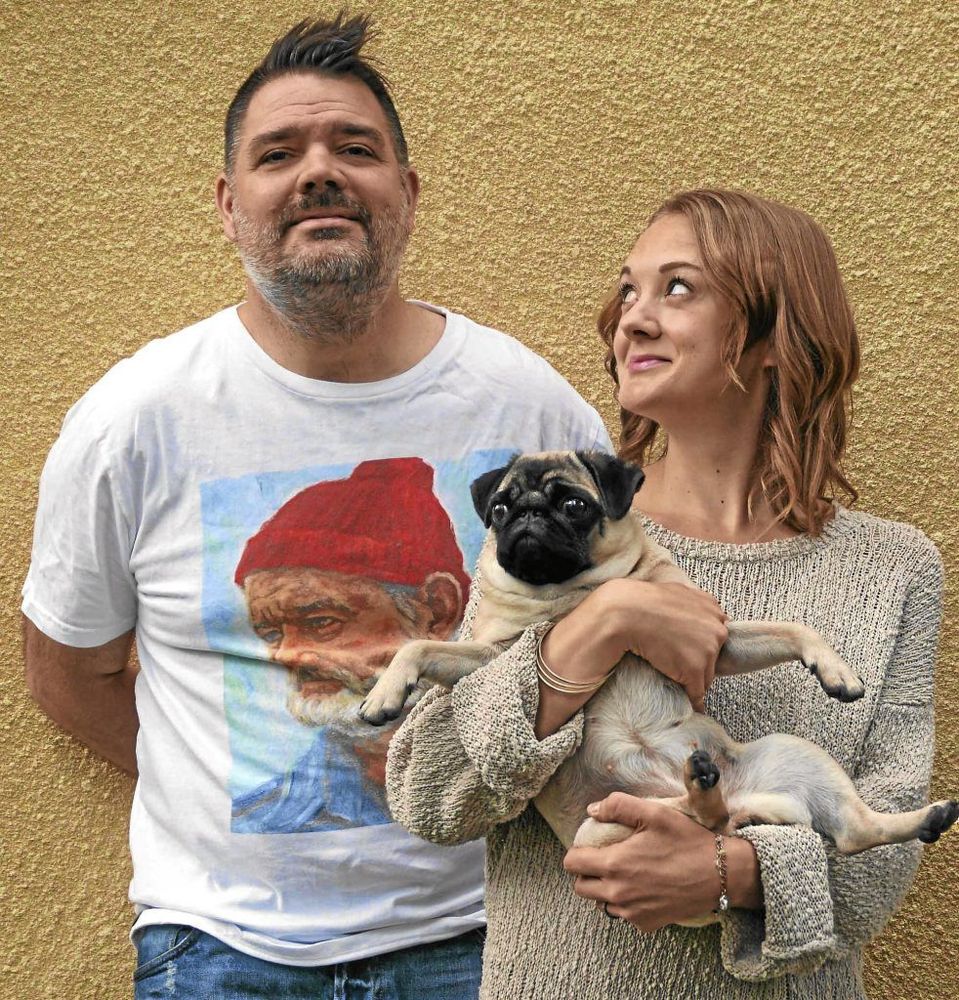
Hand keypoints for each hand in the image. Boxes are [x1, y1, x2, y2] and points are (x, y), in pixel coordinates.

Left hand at [563, 793, 729, 930]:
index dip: (577, 852)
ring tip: (624, 872)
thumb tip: (593, 811)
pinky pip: (623, 915)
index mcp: (615, 865)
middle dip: (586, 872)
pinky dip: (626, 902)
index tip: (590, 846)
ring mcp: (632, 913)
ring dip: (604, 889)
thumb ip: (618, 806)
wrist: (720, 875)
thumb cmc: (686, 841)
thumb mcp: (653, 813)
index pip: (572, 864)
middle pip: (580, 888)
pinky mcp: (646, 924)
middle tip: (604, 859)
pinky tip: (643, 887)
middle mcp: (618, 894)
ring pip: (600, 903)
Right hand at [599, 579, 727, 710]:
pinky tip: (691, 706)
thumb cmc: (642, 601)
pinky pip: (697, 692)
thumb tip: (693, 608)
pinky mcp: (694, 670)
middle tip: (678, 664)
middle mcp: (716, 629)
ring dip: (694, 680)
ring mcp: (707, 650)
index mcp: (712, 609)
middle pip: (714, 657)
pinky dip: (693, 700)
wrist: (625, 613)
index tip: (690, 650)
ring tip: (676, 680)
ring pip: (706, 676)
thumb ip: (691, 602)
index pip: (716, 635)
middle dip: (699, 662)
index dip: (701, 645)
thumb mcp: (674, 592)